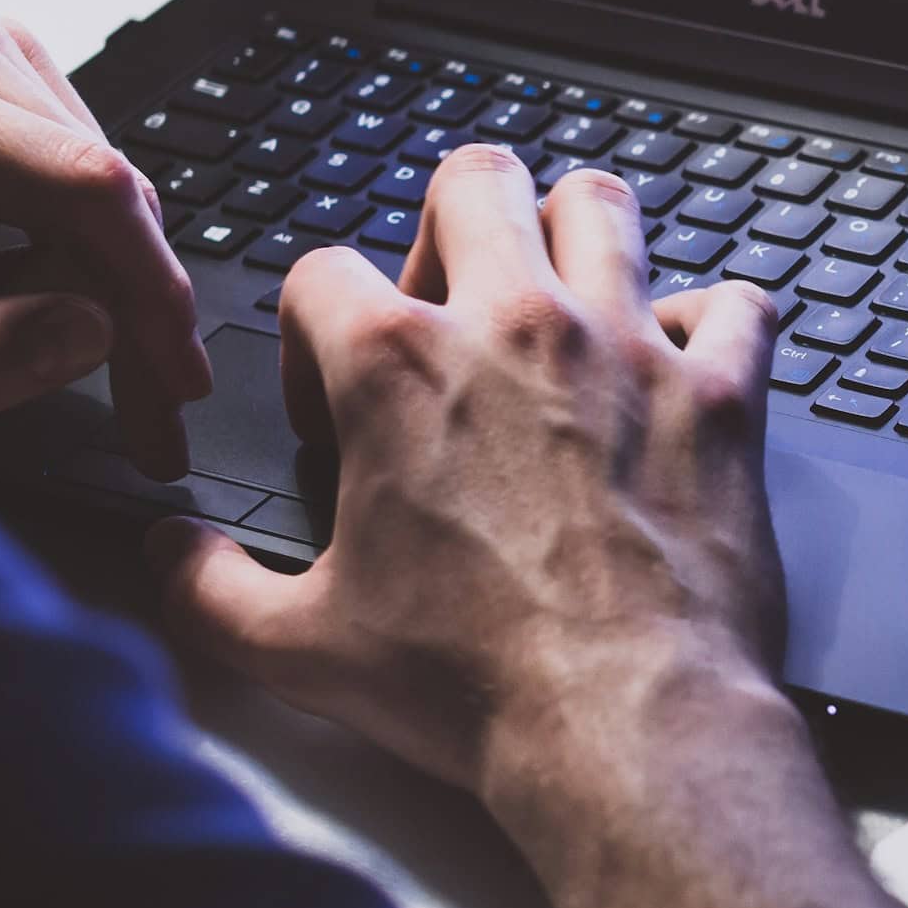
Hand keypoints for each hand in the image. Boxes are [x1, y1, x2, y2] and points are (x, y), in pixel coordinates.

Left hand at [0, 0, 210, 477]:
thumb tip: (92, 332)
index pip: (86, 187)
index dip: (153, 294)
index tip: (180, 384)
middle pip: (103, 184)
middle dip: (132, 309)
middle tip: (147, 417)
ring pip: (94, 175)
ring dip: (93, 276)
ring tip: (21, 336)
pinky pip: (61, 157)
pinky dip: (58, 236)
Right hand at [147, 146, 791, 861]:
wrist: (626, 727)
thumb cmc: (475, 686)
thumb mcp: (299, 648)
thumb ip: (209, 588)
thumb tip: (170, 553)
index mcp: (396, 368)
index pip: (321, 270)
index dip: (310, 328)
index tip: (332, 392)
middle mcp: (515, 328)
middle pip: (476, 180)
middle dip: (451, 222)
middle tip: (455, 298)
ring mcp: (626, 350)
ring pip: (604, 206)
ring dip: (578, 233)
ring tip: (566, 292)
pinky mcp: (719, 396)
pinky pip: (737, 303)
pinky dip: (714, 321)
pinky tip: (686, 361)